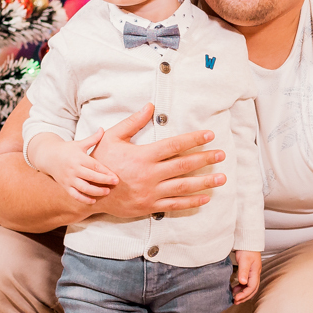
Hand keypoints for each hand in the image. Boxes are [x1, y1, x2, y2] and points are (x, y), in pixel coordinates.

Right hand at [30, 130, 117, 203]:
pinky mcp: (65, 186)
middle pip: (91, 177)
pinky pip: (75, 195)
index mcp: (79, 158)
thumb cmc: (68, 149)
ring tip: (107, 192)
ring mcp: (68, 179)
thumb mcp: (79, 143)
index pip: (94, 166)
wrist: (48, 157)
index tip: (116, 176)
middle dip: (104, 181)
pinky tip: (93, 201)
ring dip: (96, 192)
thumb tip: (102, 129)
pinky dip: (84, 199)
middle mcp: (73, 169)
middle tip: (115, 184)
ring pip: (83, 188)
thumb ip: (93, 139)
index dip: (106, 172)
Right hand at [90, 104, 227, 217]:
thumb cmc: (101, 162)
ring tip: (222, 177)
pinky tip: (206, 197)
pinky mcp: (149, 206)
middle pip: (184, 165)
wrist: (90, 193)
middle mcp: (149, 174)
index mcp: (143, 156)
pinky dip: (192, 202)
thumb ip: (132, 122)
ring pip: (184, 186)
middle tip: (221, 154)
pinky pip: (175, 204)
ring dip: (205, 181)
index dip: (194, 139)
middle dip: (205, 159)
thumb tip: (151, 106)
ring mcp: (150, 192)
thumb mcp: (112, 138)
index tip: (209, 135)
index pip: (174, 145)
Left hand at [231, 250, 260, 303]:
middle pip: (252, 290)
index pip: (251, 287)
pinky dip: (241, 288)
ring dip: (243, 293)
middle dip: (244, 297)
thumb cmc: (247, 249)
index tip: (236, 298)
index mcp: (255, 272)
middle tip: (235, 302)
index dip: (244, 294)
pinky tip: (235, 289)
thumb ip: (243, 272)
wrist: (248, 241)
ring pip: (249, 287)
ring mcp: (253, 273)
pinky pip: (246, 283)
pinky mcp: (249, 272)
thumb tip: (243, 283)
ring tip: (234, 297)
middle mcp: (255, 274)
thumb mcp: (244, 260)